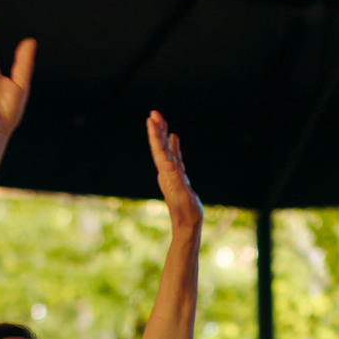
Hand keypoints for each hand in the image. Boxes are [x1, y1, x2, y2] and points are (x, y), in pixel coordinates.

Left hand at [146, 110, 200, 232]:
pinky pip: (175, 156)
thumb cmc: (187, 212)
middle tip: (154, 112)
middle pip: (159, 147)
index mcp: (166, 174)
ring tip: (162, 120)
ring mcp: (172, 174)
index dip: (155, 134)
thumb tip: (169, 165)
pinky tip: (174, 137)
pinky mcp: (179, 177)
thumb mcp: (182, 195)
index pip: (158, 150)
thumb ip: (176, 180)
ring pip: (166, 150)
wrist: (187, 226)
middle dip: (157, 129)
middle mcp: (166, 172)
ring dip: (163, 135)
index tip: (151, 119)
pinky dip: (174, 146)